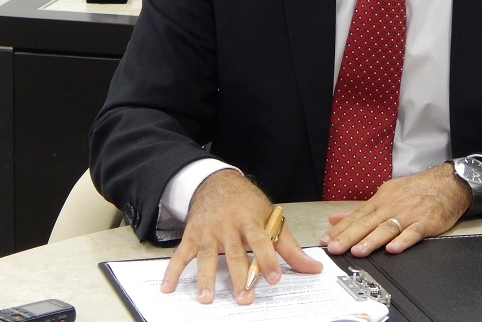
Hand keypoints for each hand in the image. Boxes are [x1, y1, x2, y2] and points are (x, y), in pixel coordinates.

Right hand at [160, 169, 322, 304]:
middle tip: (243, 297)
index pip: (262, 241)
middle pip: (235, 253)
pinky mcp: (192, 235)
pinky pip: (181, 254)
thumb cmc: (248, 203)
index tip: (273, 278)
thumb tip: (313, 268)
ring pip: (207, 256)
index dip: (268, 259)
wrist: (218, 182)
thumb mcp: (271, 218)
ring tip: (206, 298)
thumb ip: (289, 247)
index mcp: (251, 221)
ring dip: (205, 278)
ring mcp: (209, 231)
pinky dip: (172, 271)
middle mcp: (229, 226)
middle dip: (239, 276)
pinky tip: (168, 287)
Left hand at [319, 162, 470, 256]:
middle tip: (334, 248)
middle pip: (367, 223)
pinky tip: (393, 249)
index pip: (356, 216)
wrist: (446, 183)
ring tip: (358, 251)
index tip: (325, 240)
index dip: (340, 229)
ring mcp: (409, 214)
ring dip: (372, 240)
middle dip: (349, 236)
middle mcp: (392, 207)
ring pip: (387, 228)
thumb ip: (361, 209)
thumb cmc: (415, 190)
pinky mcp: (426, 222)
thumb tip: (336, 218)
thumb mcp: (386, 194)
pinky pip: (413, 232)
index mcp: (381, 201)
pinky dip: (403, 240)